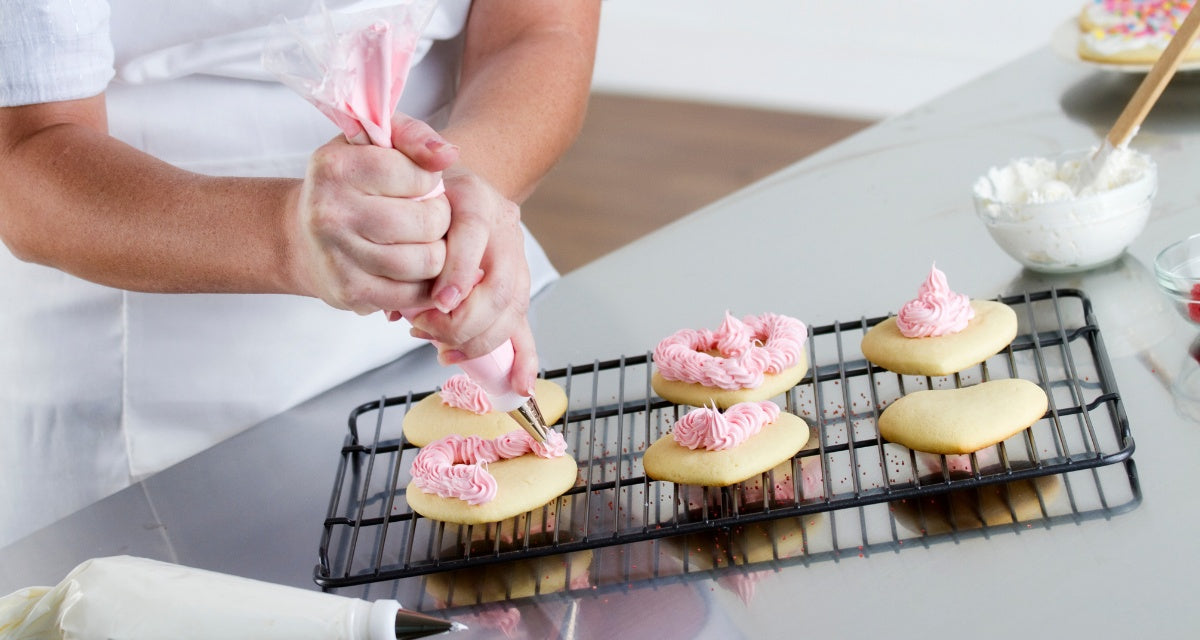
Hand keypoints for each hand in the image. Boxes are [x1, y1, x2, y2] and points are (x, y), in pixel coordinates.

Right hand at [291, 120, 458, 314]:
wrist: (305, 237)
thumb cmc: (351, 183)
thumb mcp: (374, 143)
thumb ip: (413, 136)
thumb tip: (448, 155)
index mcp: (337, 168)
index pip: (421, 176)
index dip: (431, 181)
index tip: (418, 183)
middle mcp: (331, 212)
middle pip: (429, 222)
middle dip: (439, 218)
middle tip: (426, 214)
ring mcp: (338, 256)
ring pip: (428, 261)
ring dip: (437, 251)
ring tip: (421, 239)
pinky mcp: (351, 292)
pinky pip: (415, 293)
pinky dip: (424, 282)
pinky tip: (412, 266)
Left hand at [406, 164, 538, 395]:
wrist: (445, 190)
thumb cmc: (419, 203)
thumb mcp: (405, 208)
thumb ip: (402, 247)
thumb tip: (399, 312)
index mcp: (474, 198)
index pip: (474, 234)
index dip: (457, 272)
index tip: (435, 303)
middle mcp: (503, 226)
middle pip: (501, 284)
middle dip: (463, 320)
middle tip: (425, 329)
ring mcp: (515, 257)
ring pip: (513, 309)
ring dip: (478, 340)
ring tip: (443, 350)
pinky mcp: (518, 285)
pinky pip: (525, 324)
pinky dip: (524, 358)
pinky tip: (518, 384)